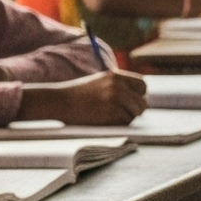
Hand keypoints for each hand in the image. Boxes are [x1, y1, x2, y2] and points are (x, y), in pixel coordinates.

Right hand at [23, 72, 147, 124]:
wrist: (59, 102)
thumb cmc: (77, 94)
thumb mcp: (99, 82)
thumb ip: (118, 86)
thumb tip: (140, 100)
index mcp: (115, 76)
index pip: (142, 85)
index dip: (139, 94)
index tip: (132, 100)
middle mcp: (118, 86)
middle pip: (142, 102)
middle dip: (134, 109)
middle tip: (121, 113)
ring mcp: (115, 100)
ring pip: (134, 114)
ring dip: (125, 118)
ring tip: (108, 115)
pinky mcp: (112, 113)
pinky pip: (125, 123)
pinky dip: (117, 124)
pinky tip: (103, 120)